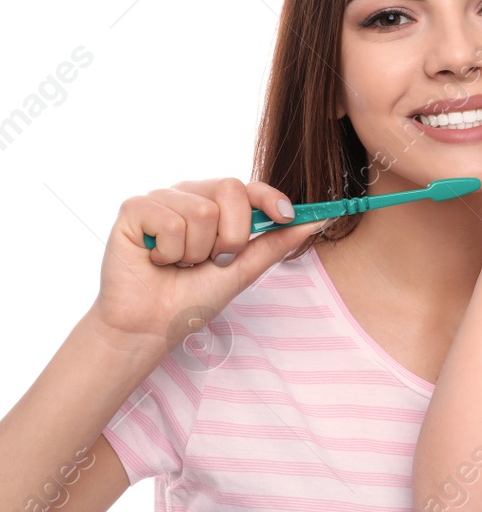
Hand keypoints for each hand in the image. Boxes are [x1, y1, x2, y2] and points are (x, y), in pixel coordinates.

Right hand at [94, 178, 328, 359]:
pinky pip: (169, 220)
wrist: (151, 324)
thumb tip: (317, 221)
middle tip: (212, 260)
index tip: (285, 216)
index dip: (269, 197)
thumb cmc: (193, 297)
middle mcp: (190, 195)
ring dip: (195, 251)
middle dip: (231, 235)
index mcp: (216, 205)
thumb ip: (276, 243)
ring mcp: (161, 199)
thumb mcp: (243, 270)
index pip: (249, 187)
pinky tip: (157, 260)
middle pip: (230, 189)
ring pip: (201, 211)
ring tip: (179, 263)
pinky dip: (169, 251)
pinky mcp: (133, 208)